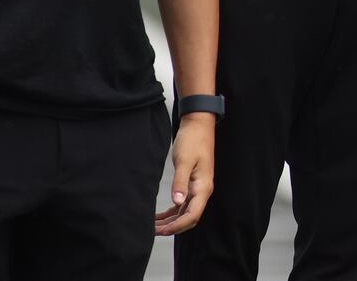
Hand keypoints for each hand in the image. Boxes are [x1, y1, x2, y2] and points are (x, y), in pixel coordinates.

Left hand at [155, 113, 214, 235]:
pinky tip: (159, 216)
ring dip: (171, 221)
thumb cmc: (192, 141)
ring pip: (185, 212)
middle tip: (153, 231)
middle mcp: (202, 190)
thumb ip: (180, 183)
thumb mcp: (184, 161)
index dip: (178, 226)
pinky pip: (183, 204)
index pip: (193, 215)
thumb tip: (177, 203)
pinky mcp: (192, 183)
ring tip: (152, 226)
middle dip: (173, 227)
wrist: (198, 125)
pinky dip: (172, 212)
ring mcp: (198, 187)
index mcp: (203, 186)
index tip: (161, 231)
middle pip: (190, 217)